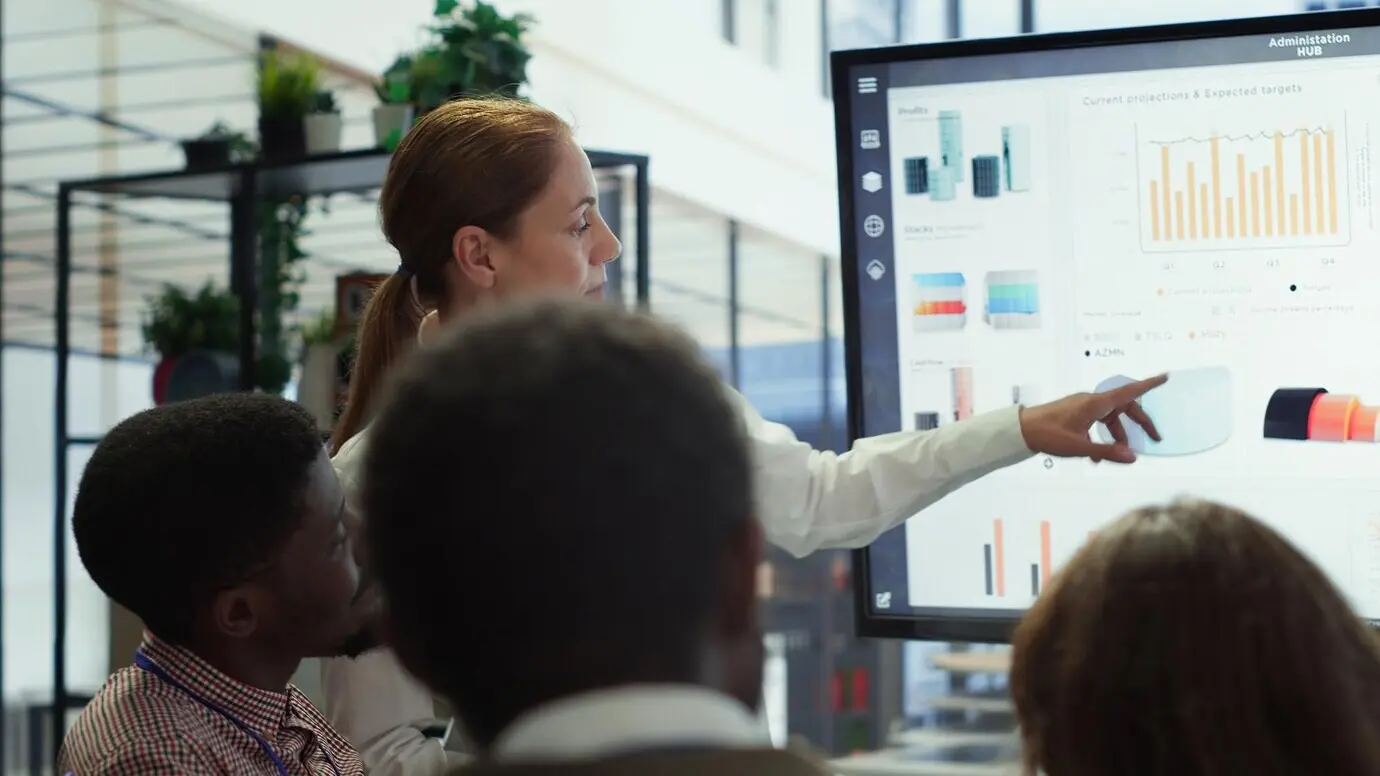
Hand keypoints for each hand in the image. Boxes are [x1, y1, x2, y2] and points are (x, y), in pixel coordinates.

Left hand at [1018, 374, 1167, 463]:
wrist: (1021, 429)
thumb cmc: (1048, 435)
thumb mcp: (1079, 447)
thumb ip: (1107, 452)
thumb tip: (1133, 457)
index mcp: (1095, 404)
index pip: (1128, 391)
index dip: (1148, 385)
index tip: (1165, 377)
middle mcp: (1092, 401)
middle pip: (1124, 408)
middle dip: (1140, 423)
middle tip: (1155, 438)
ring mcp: (1083, 406)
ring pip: (1111, 418)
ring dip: (1117, 436)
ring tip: (1116, 456)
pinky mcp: (1076, 413)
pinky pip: (1097, 422)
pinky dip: (1102, 437)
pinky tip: (1095, 457)